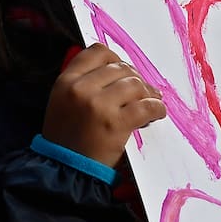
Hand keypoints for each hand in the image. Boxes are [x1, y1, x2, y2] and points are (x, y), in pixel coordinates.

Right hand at [42, 42, 165, 166]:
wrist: (67, 169)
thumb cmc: (66, 137)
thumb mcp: (63, 101)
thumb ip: (83, 81)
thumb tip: (119, 67)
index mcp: (66, 81)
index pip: (97, 52)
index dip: (116, 59)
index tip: (124, 70)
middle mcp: (81, 89)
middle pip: (120, 68)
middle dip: (135, 78)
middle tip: (142, 90)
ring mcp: (99, 105)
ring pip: (135, 84)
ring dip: (147, 92)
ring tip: (150, 101)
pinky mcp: (116, 123)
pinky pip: (146, 105)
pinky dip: (156, 108)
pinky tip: (157, 112)